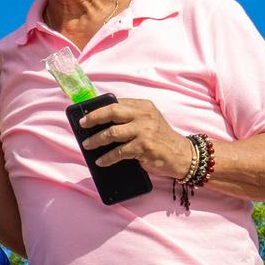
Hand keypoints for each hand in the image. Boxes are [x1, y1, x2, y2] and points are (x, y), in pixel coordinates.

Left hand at [76, 97, 192, 176]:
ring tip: (87, 145)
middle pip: (112, 112)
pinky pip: (119, 152)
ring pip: (112, 133)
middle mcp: (143, 115)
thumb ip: (130, 118)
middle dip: (94, 118)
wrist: (182, 154)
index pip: (117, 103)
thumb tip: (102, 124)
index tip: (85, 114)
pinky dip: (107, 157)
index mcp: (143, 106)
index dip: (98, 108)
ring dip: (96, 140)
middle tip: (82, 125)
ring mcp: (144, 130)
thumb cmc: (160, 139)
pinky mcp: (143, 147)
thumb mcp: (148, 121)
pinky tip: (100, 161)